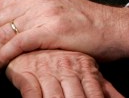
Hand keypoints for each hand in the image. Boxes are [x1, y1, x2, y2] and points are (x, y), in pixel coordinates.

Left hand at [0, 0, 128, 69]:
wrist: (113, 29)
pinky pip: (17, 44)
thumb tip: (10, 23)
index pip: (2, 2)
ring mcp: (47, 12)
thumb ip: (36, 8)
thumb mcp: (59, 6)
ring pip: (5, 31)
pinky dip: (5, 56)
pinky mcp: (52, 30)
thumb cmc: (88, 22)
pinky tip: (4, 64)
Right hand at [5, 49, 124, 97]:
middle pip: (75, 97)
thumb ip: (103, 87)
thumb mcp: (86, 68)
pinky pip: (31, 91)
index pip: (94, 91)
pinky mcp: (26, 74)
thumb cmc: (63, 58)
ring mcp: (46, 71)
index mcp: (84, 67)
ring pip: (54, 97)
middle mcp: (66, 69)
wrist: (34, 37)